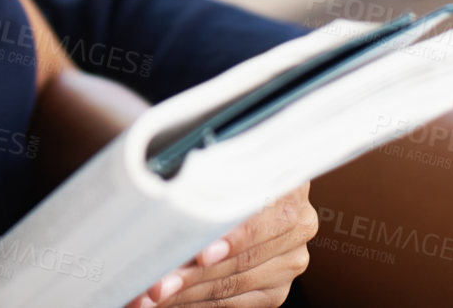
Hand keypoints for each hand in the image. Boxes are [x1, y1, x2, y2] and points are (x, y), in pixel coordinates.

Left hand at [128, 185, 316, 307]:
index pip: (262, 217)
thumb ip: (209, 173)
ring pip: (234, 284)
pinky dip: (197, 302)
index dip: (231, 238)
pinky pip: (234, 303)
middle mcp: (299, 224)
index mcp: (290, 184)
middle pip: (243, 258)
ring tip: (153, 294)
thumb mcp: (222, 159)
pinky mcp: (277, 290)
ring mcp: (291, 260)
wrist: (245, 189)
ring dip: (188, 292)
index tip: (200, 255)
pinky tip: (172, 299)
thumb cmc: (224, 168)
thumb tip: (165, 192)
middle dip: (194, 273)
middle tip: (157, 282)